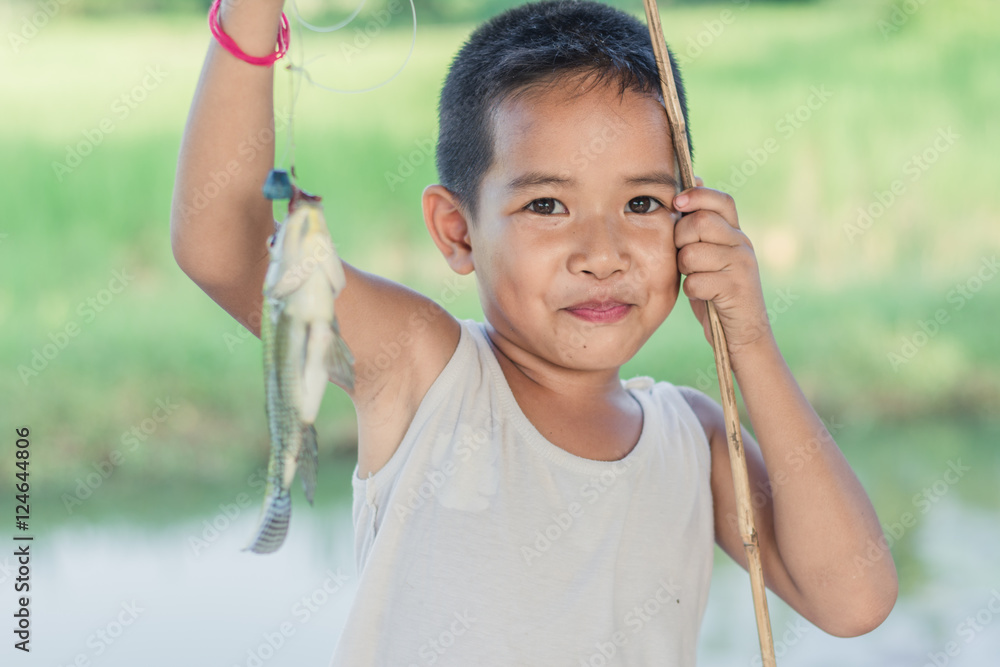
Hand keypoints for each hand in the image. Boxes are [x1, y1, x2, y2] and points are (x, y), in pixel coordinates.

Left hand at [673, 178, 771, 351]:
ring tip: (695, 278)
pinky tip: (702, 296)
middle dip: (680, 237)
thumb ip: (698, 232)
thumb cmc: (716, 294)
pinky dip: (691, 291)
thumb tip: (682, 196)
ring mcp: (742, 266)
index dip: (698, 195)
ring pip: (693, 253)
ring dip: (684, 269)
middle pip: (702, 222)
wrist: (741, 334)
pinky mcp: (736, 288)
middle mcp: (742, 245)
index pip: (722, 200)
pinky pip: (696, 281)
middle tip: (683, 257)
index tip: (677, 201)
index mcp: (736, 234)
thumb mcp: (708, 259)